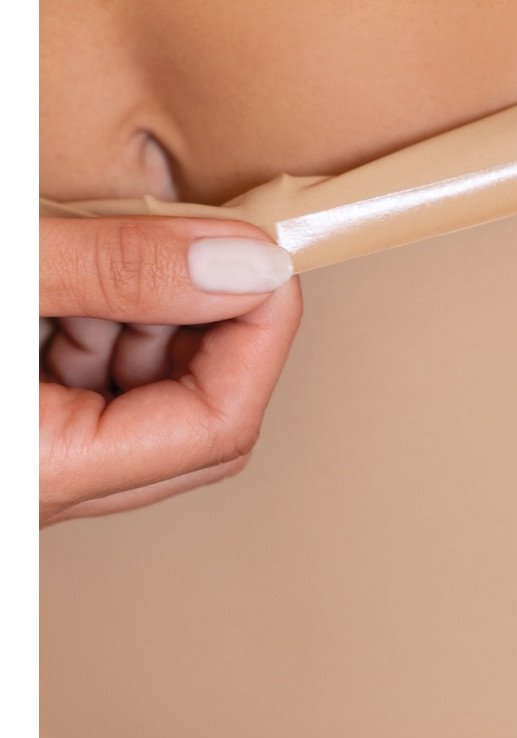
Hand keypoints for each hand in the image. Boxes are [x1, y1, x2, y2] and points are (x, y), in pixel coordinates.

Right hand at [40, 216, 301, 525]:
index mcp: (48, 468)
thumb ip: (120, 270)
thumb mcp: (9, 269)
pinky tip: (80, 283)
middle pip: (198, 422)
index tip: (268, 262)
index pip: (217, 427)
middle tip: (197, 251)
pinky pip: (101, 392)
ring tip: (110, 257)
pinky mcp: (32, 430)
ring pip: (154, 404)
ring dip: (155, 321)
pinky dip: (109, 329)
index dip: (260, 337)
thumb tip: (241, 267)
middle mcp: (51, 483)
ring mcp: (43, 461)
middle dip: (212, 326)